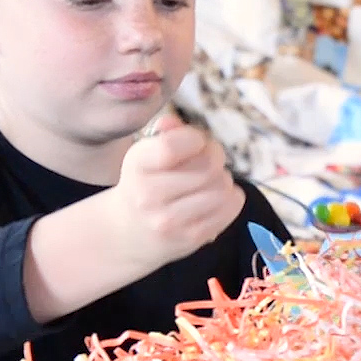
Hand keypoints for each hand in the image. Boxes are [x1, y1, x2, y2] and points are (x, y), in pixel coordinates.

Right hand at [105, 114, 248, 268]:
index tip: (195, 142)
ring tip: (209, 182)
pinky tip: (215, 198)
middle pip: (209, 166)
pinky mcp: (192, 237)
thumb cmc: (145, 183)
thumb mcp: (146, 154)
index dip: (195, 138)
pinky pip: (231, 207)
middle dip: (215, 157)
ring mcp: (171, 221)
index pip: (172, 146)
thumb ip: (165, 133)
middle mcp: (149, 195)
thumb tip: (172, 122)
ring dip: (223, 179)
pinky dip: (231, 197)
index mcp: (137, 166)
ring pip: (222, 187)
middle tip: (208, 161)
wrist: (129, 233)